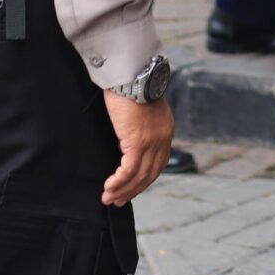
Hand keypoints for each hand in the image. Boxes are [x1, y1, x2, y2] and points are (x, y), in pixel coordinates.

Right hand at [99, 91, 173, 205]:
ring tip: (108, 198)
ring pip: (139, 176)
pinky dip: (118, 181)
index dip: (144, 179)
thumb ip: (139, 126)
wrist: (132, 73)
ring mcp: (152, 142)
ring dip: (122, 190)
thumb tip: (126, 140)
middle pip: (150, 174)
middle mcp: (163, 139)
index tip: (131, 189)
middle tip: (118, 200)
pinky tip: (108, 188)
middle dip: (133, 190)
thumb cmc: (131, 86)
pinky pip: (128, 170)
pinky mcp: (138, 142)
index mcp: (166, 131)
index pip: (158, 163)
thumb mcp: (141, 109)